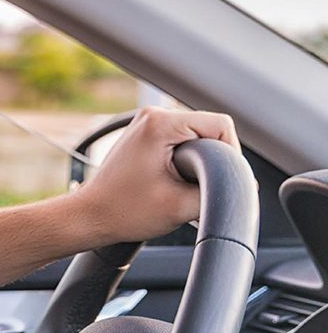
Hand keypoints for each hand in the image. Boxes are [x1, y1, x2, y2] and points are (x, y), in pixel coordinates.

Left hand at [74, 106, 241, 245]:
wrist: (90, 217)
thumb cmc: (124, 211)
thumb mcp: (183, 206)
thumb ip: (220, 190)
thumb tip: (242, 185)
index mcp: (160, 123)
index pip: (222, 125)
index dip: (230, 155)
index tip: (216, 181)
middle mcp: (152, 115)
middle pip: (209, 130)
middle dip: (211, 161)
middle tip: (192, 188)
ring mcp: (146, 123)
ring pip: (197, 137)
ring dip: (197, 163)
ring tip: (177, 186)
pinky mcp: (145, 136)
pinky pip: (181, 142)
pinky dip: (185, 162)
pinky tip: (171, 182)